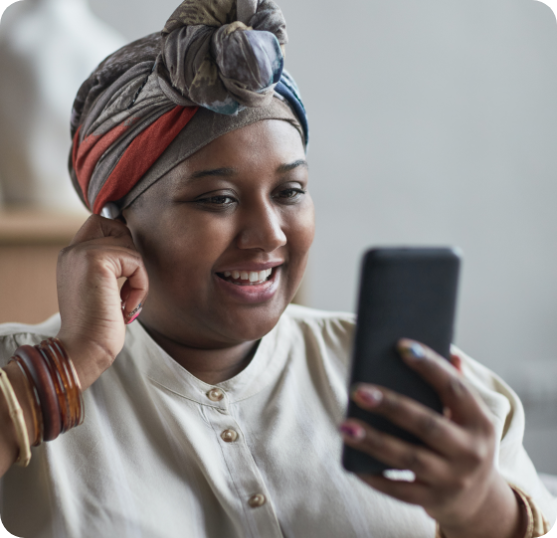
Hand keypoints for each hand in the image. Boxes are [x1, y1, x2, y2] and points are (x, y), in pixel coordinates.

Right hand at [56, 215, 148, 390]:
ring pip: (129, 245)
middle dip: (130, 251)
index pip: (99, 225)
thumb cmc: (98, 327)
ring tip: (126, 301)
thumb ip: (110, 266)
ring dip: (138, 275)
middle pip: (113, 224)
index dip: (120, 241)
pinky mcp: (96, 260)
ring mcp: (82, 253)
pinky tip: (126, 305)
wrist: (84, 349)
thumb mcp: (102, 289)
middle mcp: (72, 251)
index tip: (127, 272)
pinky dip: (140, 284)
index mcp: (71, 257)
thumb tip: (132, 249)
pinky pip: (135, 261)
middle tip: (127, 285)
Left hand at [340, 339, 525, 537]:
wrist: (479, 501)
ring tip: (345, 425)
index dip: (430, 366)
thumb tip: (448, 349)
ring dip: (373, 441)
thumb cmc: (463, 442)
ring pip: (408, 457)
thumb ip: (456, 384)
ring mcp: (452, 479)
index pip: (455, 388)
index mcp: (480, 422)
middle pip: (426, 424)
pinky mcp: (433, 501)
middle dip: (391, 406)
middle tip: (358, 390)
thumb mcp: (469, 416)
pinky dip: (374, 476)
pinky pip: (398, 489)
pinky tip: (352, 460)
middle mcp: (471, 452)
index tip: (401, 346)